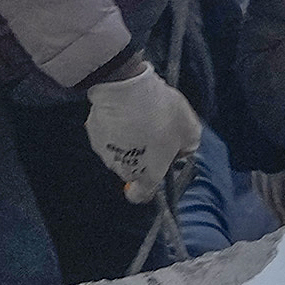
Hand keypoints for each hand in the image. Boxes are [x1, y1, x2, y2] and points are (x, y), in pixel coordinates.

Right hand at [83, 67, 200, 202]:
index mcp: (148, 174)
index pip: (141, 196)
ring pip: (118, 151)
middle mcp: (123, 169)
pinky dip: (114, 127)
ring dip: (128, 140)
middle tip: (154, 135)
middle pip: (132, 170)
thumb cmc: (160, 112)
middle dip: (142, 157)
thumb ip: (188, 147)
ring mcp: (105, 152)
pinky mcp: (94, 133)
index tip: (153, 175)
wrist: (126, 88)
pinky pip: (107, 134)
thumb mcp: (190, 129)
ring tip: (140, 118)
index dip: (146, 189)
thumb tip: (181, 151)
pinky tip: (125, 111)